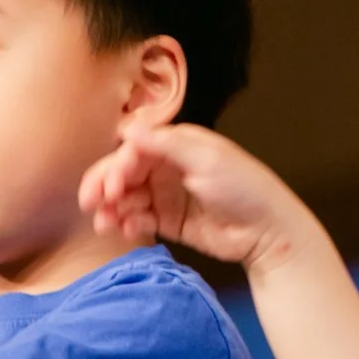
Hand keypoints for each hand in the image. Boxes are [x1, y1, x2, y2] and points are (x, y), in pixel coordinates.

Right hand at [79, 122, 304, 269]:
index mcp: (176, 144)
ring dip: (111, 208)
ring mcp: (167, 194)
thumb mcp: (206, 159)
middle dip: (105, 186)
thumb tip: (127, 126)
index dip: (117, 166)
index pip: (134, 149)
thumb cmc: (243, 187)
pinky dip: (127, 224)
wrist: (267, 232)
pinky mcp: (169, 221)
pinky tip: (123, 231)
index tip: (112, 186)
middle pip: (124, 172)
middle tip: (91, 204)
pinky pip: (139, 219)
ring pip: (127, 197)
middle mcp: (168, 166)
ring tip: (103, 224)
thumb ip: (165, 143)